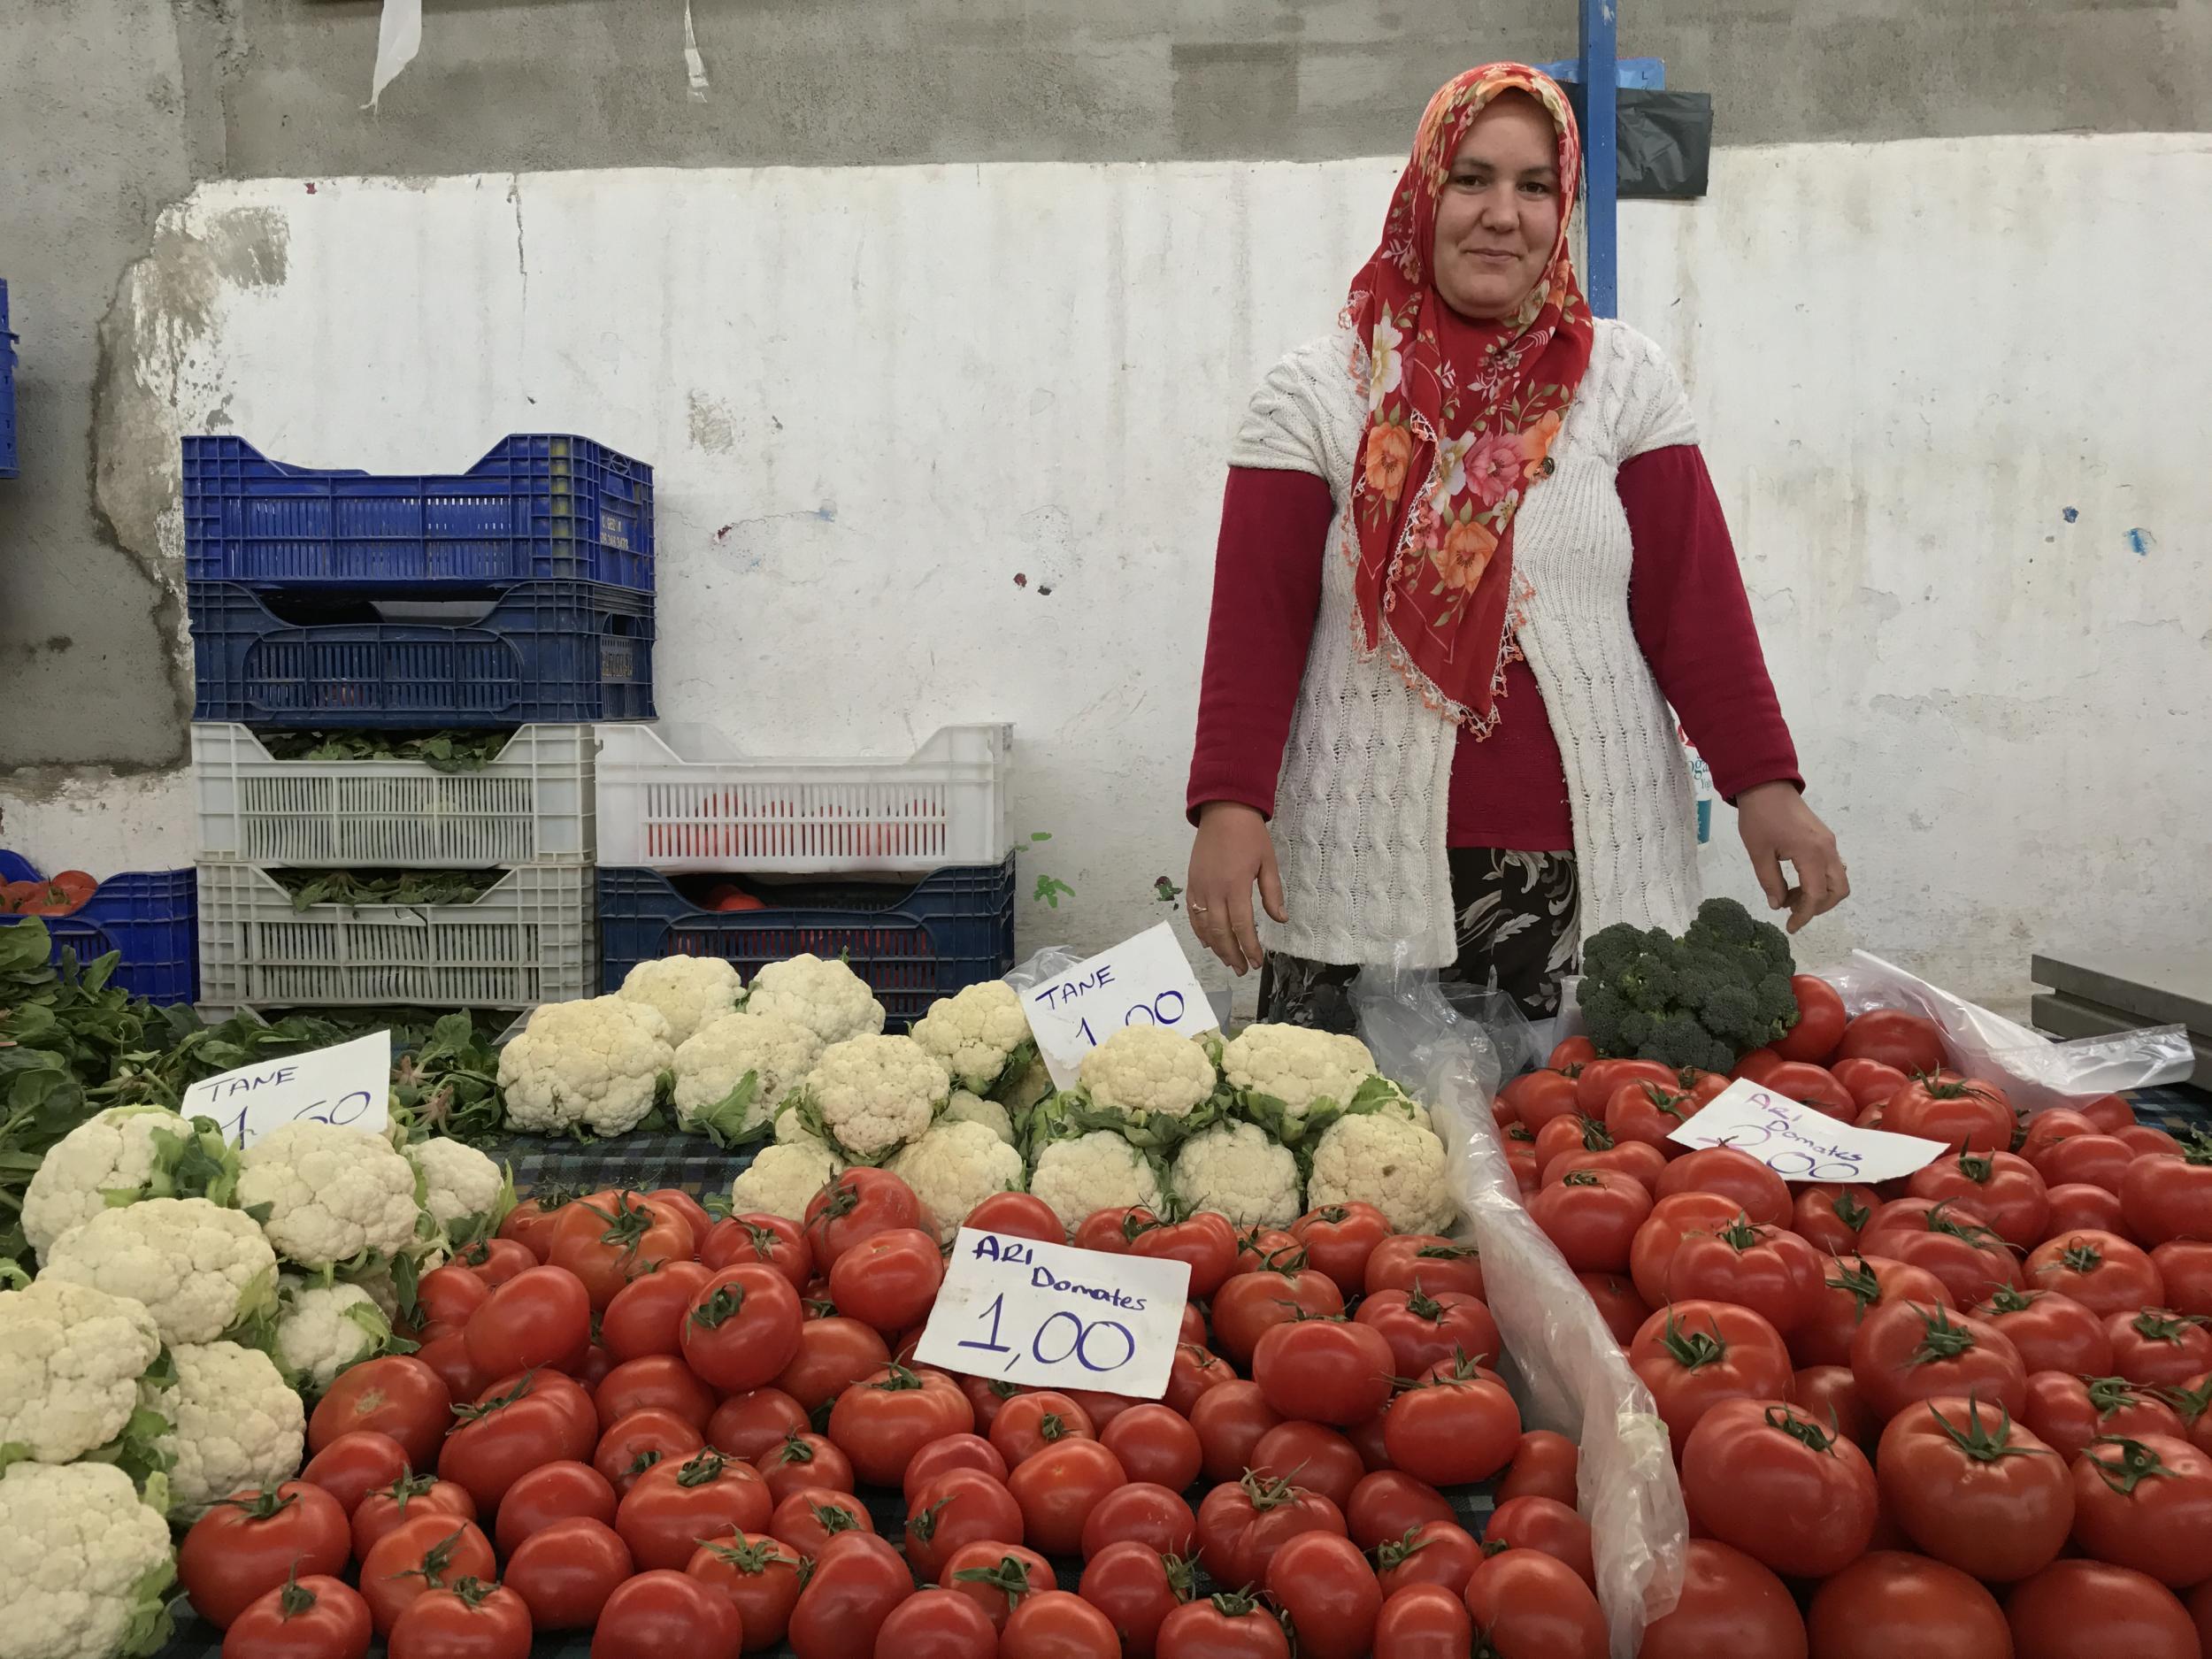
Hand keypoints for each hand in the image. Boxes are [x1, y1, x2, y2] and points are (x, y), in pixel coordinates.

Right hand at [1186, 802, 1287, 974]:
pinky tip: (1208, 942)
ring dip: (1216, 947)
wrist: (1223, 810)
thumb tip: (1281, 920)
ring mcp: (1200, 887)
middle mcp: (1214, 890)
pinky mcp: (1192, 883)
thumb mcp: (1268, 862)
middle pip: (1220, 931)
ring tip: (1229, 960)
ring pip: (1204, 926)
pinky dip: (1200, 931)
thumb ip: (1273, 893)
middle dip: (1232, 953)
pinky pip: (1193, 914)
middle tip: (1243, 969)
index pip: (1242, 925)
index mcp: (1236, 885)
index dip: (1249, 947)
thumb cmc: (1250, 835)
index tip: (1257, 962)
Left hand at [1736, 782, 1847, 933]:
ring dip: (1819, 894)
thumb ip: (1770, 882)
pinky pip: (1832, 868)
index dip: (1805, 915)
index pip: (1816, 895)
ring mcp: (1830, 843)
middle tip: (1793, 912)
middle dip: (1818, 907)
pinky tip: (1796, 882)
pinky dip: (1819, 881)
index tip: (1791, 927)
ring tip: (1790, 896)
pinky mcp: (1825, 839)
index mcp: (1811, 854)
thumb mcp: (1758, 853)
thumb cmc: (1759, 817)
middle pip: (1839, 890)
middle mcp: (1828, 850)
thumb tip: (1779, 906)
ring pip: (1838, 880)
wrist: (1767, 785)